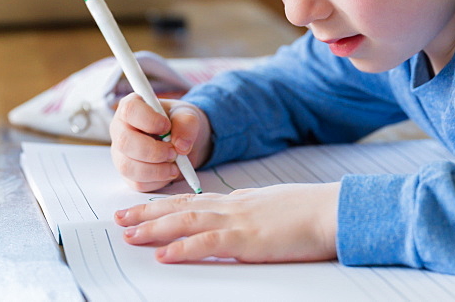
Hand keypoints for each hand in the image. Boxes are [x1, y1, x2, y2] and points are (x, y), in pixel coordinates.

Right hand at [110, 95, 211, 192]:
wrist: (182, 141)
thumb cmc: (178, 122)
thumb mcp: (187, 116)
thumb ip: (186, 125)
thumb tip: (181, 146)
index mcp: (131, 107)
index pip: (130, 110)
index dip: (149, 120)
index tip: (167, 127)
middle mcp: (120, 129)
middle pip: (124, 142)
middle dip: (153, 151)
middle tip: (174, 152)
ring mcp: (121, 153)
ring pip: (128, 167)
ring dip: (156, 170)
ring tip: (175, 166)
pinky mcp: (128, 174)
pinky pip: (137, 182)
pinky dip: (157, 181)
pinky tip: (168, 171)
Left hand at [115, 182, 339, 262]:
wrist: (335, 210)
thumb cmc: (313, 211)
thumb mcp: (275, 207)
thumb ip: (252, 211)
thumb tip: (238, 217)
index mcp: (239, 200)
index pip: (192, 200)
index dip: (164, 204)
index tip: (141, 209)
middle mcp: (232, 206)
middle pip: (180, 206)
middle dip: (147, 212)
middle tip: (119, 218)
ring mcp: (238, 221)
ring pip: (185, 220)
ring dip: (154, 227)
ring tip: (129, 234)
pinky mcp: (248, 240)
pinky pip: (208, 243)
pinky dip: (182, 248)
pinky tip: (163, 254)